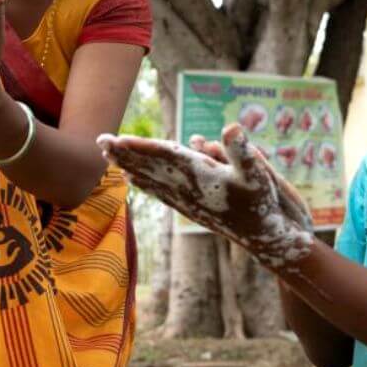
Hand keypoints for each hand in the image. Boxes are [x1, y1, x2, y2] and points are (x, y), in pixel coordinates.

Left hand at [97, 124, 314, 270]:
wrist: (267, 239)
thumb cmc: (265, 204)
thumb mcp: (260, 174)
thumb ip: (243, 150)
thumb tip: (230, 127)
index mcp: (200, 176)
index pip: (163, 157)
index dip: (138, 147)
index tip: (114, 140)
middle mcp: (189, 189)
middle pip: (150, 166)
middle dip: (125, 154)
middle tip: (99, 142)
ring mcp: (189, 201)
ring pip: (153, 180)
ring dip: (131, 166)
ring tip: (111, 158)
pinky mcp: (194, 208)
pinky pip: (162, 193)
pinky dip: (146, 184)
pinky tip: (136, 181)